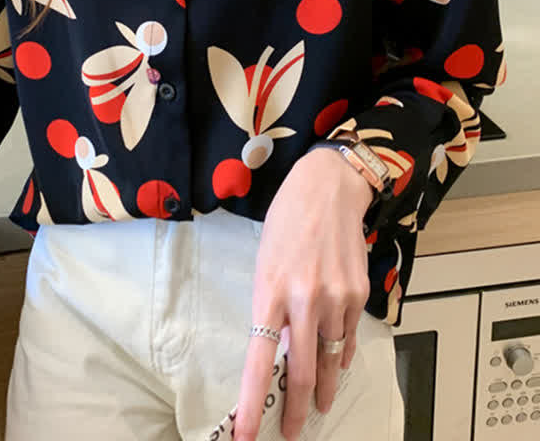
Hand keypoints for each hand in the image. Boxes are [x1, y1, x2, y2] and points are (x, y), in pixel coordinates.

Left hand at [233, 142, 373, 440]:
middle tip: (292, 433)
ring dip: (326, 388)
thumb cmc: (286, 221)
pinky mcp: (359, 295)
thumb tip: (285, 347)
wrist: (327, 188)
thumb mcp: (266, 261)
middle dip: (298, 411)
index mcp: (270, 290)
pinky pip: (349, 338)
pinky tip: (338, 363)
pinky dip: (342, 355)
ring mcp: (337, 299)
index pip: (260, 360)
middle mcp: (305, 300)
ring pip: (332, 361)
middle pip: (304, 373)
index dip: (253, 402)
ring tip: (321, 405)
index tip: (245, 435)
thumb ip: (273, 305)